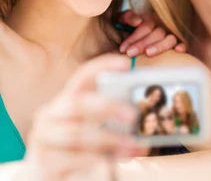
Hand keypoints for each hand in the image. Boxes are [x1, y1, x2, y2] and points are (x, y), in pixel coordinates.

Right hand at [24, 54, 148, 180]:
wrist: (48, 178)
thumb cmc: (77, 149)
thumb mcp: (90, 128)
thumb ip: (108, 117)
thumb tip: (141, 110)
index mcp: (64, 100)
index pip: (82, 76)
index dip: (103, 67)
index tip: (126, 65)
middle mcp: (50, 115)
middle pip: (77, 103)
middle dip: (107, 106)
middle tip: (133, 115)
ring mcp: (44, 139)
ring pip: (76, 134)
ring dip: (109, 139)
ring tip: (133, 145)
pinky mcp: (45, 164)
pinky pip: (74, 159)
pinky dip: (97, 159)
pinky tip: (112, 162)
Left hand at [118, 10, 186, 57]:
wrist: (136, 40)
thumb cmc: (130, 32)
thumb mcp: (124, 21)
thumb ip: (127, 17)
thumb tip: (137, 21)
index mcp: (152, 19)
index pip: (146, 26)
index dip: (134, 37)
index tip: (123, 49)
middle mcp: (164, 26)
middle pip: (157, 33)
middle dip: (142, 44)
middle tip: (130, 53)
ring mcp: (172, 35)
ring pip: (170, 39)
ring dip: (159, 46)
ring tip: (148, 53)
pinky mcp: (180, 44)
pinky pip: (184, 44)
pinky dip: (182, 46)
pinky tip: (177, 50)